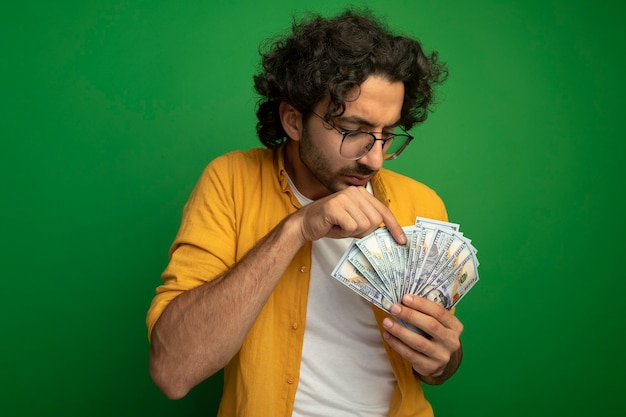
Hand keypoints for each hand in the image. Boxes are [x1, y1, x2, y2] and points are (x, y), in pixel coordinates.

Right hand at [291, 186, 406, 243]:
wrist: (305, 223)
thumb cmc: (331, 223)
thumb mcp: (355, 221)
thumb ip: (370, 222)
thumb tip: (389, 233)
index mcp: (361, 193)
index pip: (383, 210)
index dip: (394, 226)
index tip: (401, 240)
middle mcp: (354, 192)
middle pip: (375, 220)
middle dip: (364, 231)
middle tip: (348, 229)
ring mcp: (344, 197)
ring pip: (364, 225)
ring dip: (353, 232)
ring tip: (340, 226)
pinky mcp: (335, 206)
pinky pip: (351, 227)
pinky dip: (344, 232)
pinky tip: (334, 226)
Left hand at [382, 294, 463, 383]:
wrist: (440, 361)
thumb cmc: (434, 335)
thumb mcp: (438, 323)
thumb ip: (426, 312)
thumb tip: (403, 300)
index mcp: (455, 326)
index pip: (439, 312)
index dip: (421, 304)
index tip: (405, 298)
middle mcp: (451, 341)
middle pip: (430, 325)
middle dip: (410, 315)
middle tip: (394, 308)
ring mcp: (442, 356)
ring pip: (419, 342)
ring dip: (400, 331)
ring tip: (387, 322)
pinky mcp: (430, 366)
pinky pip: (411, 354)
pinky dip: (397, 344)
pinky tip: (388, 336)